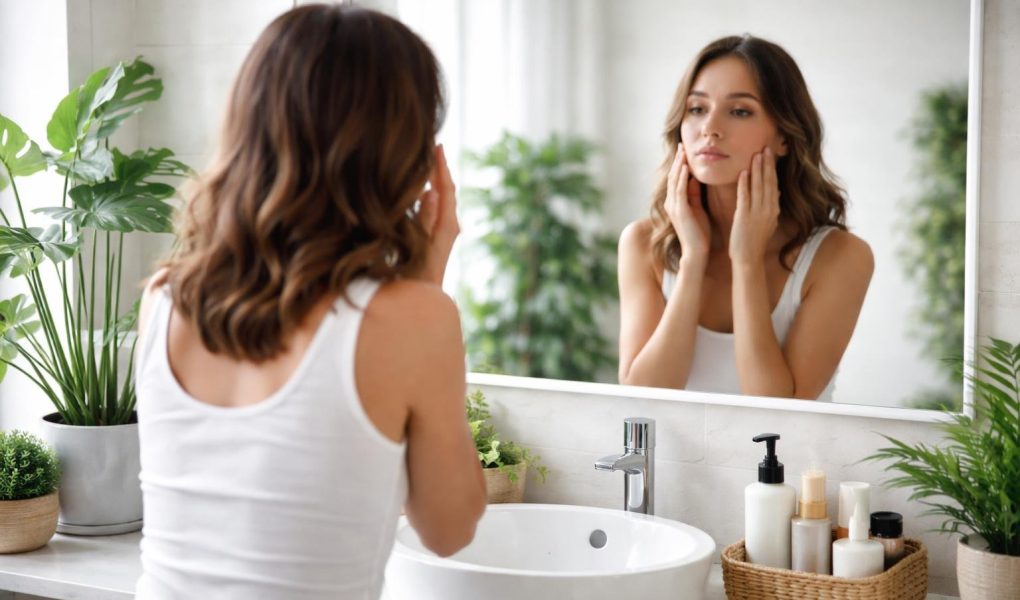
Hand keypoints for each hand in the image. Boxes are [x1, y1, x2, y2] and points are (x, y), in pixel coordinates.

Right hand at [417, 144, 459, 284]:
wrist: (422, 305)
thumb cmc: (416, 279)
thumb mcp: (419, 246)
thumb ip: (425, 220)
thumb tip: (432, 192)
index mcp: (446, 227)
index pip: (445, 189)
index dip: (441, 167)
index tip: (437, 145)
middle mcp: (448, 228)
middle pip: (446, 192)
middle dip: (439, 170)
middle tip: (432, 147)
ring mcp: (443, 235)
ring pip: (440, 200)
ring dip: (434, 181)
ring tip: (426, 163)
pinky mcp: (436, 240)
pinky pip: (434, 210)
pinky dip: (428, 196)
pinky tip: (420, 191)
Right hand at [663, 143, 709, 264]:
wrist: (697, 252)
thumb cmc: (699, 234)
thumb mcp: (697, 209)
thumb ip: (694, 194)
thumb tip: (694, 178)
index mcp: (676, 203)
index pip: (676, 179)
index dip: (679, 164)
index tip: (685, 150)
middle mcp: (671, 203)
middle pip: (673, 176)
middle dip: (677, 160)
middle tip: (682, 144)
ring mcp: (674, 207)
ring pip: (674, 181)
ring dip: (678, 165)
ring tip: (683, 151)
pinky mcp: (679, 211)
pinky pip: (679, 190)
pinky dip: (681, 178)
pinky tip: (685, 168)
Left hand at [730, 147, 779, 265]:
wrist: (748, 258)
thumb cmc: (754, 241)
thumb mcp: (767, 222)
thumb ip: (770, 207)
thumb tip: (774, 192)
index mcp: (773, 210)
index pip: (773, 184)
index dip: (772, 168)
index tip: (771, 154)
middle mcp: (768, 209)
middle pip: (768, 182)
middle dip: (767, 164)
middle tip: (766, 147)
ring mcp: (757, 213)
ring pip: (758, 187)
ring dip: (757, 170)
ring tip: (756, 154)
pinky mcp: (744, 217)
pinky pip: (745, 197)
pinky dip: (745, 184)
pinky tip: (743, 172)